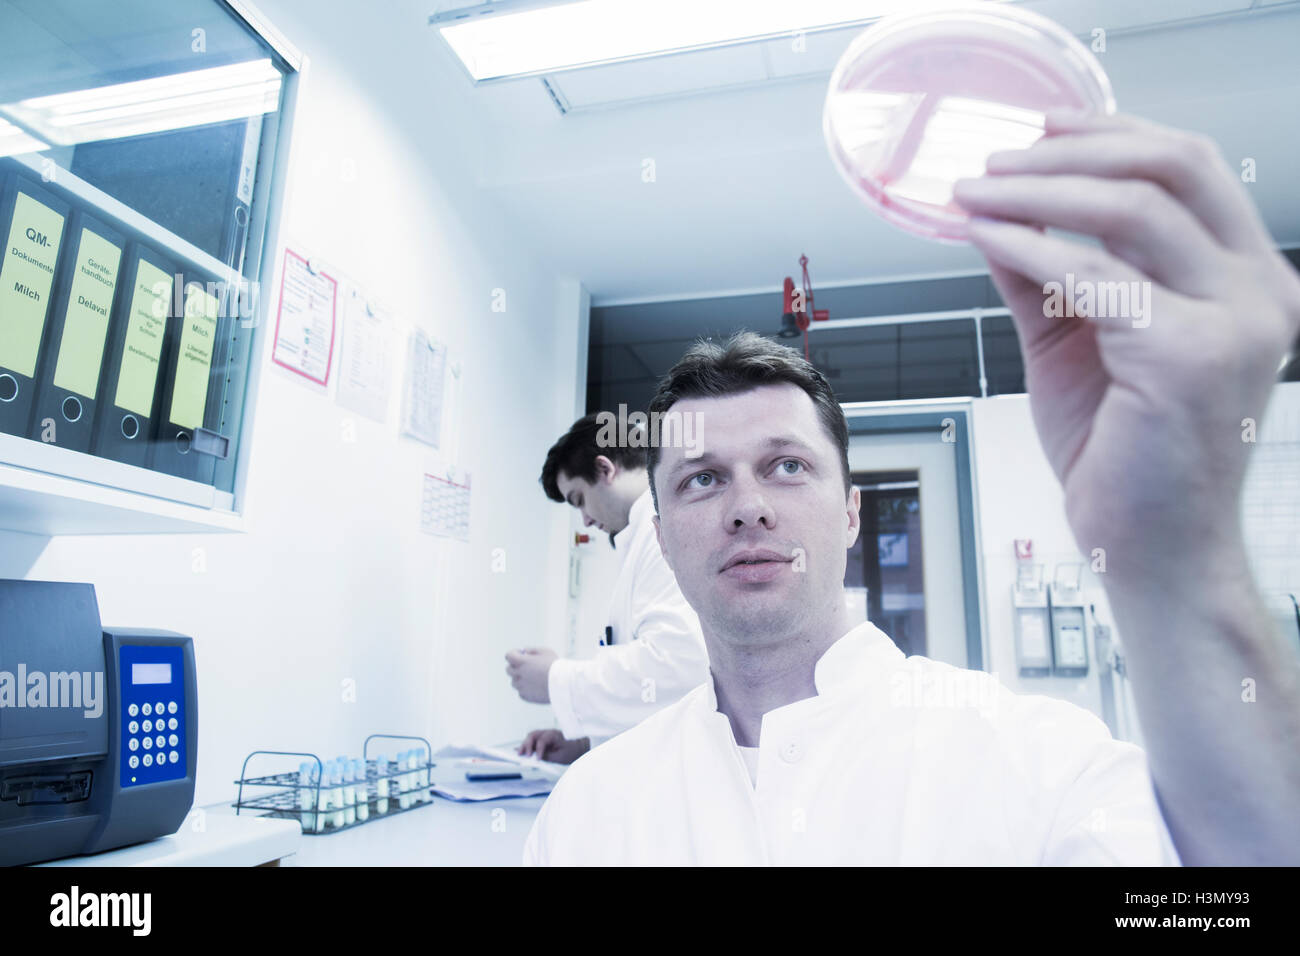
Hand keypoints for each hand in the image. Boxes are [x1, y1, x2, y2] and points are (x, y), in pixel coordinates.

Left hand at [504, 647, 557, 702]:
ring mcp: (522, 687)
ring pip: (514, 682)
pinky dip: (525, 689)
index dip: (514, 653)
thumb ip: (532, 650)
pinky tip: (535, 686)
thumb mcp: (545, 651)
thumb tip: (524, 651)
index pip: (509, 656)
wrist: (563, 684)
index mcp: (522, 662)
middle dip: (515, 666)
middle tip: (526, 665)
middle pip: (509, 669)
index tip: (521, 653)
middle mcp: (519, 675)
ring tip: (533, 677)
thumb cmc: (555, 666)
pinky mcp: (527, 697)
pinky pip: (521, 692)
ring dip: (519, 678)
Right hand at [518, 729, 589, 763]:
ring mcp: (545, 735)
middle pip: (533, 735)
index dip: (539, 750)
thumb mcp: (561, 757)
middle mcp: (548, 732)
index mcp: (554, 735)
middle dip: (526, 745)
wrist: (579, 746)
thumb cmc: (571, 750)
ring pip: (531, 737)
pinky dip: (526, 745)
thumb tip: (535, 758)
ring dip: (524, 745)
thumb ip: (547, 757)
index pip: (542, 740)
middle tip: (522, 755)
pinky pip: (533, 741)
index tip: (537, 760)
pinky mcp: (543, 739)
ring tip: (519, 754)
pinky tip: (520, 751)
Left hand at [953, 111, 1299, 573]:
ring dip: (1039, 191)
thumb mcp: (1078, 344)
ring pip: (1133, 208)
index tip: (1041, 128)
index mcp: (1243, 279)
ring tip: (975, 192)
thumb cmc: (1124, 458)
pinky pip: (1094, 276)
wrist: (1151, 551)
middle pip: (1173, 166)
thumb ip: (1046, 278)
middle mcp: (1256, 289)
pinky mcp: (1188, 356)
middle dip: (1073, 150)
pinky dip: (1029, 247)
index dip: (1110, 133)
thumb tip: (996, 217)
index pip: (1188, 168)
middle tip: (996, 159)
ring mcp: (1233, 320)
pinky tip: (984, 239)